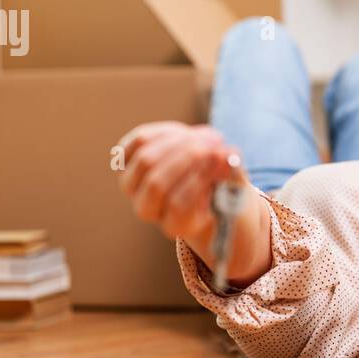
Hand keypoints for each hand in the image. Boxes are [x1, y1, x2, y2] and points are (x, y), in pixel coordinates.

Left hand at [116, 121, 242, 242]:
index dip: (200, 178)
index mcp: (175, 225)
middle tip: (216, 140)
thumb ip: (232, 175)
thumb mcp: (232, 188)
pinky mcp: (126, 162)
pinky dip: (164, 132)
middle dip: (188, 156)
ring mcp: (132, 186)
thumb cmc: (218, 191)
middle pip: (157, 182)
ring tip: (207, 135)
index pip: (179, 206)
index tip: (221, 156)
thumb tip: (229, 155)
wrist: (196, 186)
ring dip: (179, 141)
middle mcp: (148, 209)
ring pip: (146, 159)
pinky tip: (186, 132)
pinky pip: (139, 141)